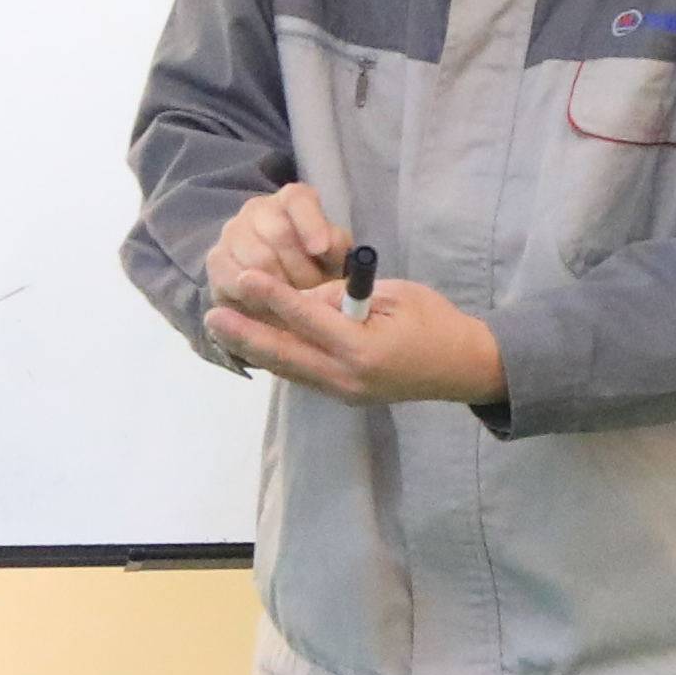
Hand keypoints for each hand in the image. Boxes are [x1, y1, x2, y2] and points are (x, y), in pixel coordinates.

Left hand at [206, 264, 509, 408]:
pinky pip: (302, 375)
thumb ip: (345, 298)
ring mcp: (345, 392)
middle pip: (286, 355)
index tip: (244, 278)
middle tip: (212, 315)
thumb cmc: (435, 321)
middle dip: (246, 334)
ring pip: (289, 369)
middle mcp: (348, 378)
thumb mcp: (395, 295)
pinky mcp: (344, 396)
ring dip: (253, 349)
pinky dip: (277, 359)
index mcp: (364, 350)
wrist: (463, 368)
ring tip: (220, 329)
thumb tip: (304, 300)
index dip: (273, 297)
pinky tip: (253, 344)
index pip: (309, 320)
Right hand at [208, 183, 352, 312]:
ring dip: (280, 288)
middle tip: (314, 293)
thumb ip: (337, 250)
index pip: (298, 199)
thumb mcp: (335, 258)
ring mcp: (233, 232)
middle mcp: (259, 209)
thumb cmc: (316, 268)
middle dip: (301, 270)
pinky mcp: (216, 260)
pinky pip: (235, 280)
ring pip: (257, 261)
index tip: (321, 250)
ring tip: (295, 304)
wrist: (280, 291)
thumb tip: (329, 251)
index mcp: (293, 200)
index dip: (311, 224)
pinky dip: (256, 298)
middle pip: (279, 234)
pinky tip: (270, 307)